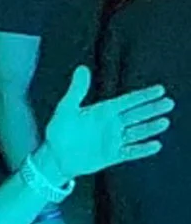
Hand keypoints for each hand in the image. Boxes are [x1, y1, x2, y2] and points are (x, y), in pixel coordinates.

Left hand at [39, 66, 171, 179]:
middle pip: (136, 115)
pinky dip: (142, 149)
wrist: (55, 156)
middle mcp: (111, 125)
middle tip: (169, 103)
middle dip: (152, 109)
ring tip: (164, 122)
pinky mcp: (112, 155)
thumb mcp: (66, 108)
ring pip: (136, 132)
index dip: (143, 96)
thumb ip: (77, 90)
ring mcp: (113, 140)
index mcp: (102, 111)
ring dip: (150, 128)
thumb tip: (82, 68)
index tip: (160, 90)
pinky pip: (131, 152)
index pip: (127, 101)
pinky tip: (155, 145)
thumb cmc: (59, 130)